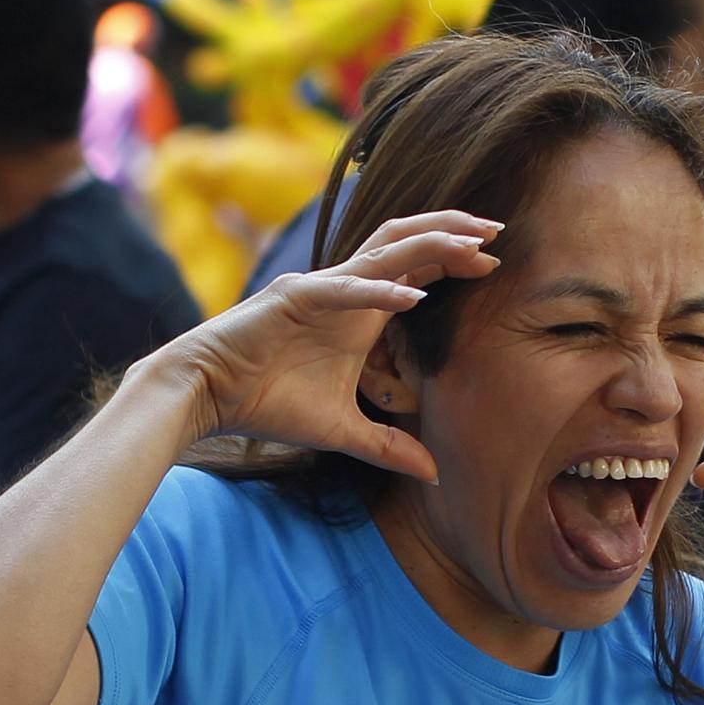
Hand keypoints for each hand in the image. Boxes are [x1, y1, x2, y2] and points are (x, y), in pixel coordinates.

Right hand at [149, 209, 502, 480]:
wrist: (206, 396)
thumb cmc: (267, 403)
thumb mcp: (341, 431)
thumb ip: (388, 448)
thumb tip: (433, 475)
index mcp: (359, 310)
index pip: (415, 269)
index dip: (455, 260)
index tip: (495, 261)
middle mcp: (344, 289)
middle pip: (406, 241)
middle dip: (452, 230)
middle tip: (498, 229)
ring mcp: (319, 289)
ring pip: (383, 251)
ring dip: (430, 244)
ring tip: (472, 244)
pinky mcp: (292, 299)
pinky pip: (343, 290)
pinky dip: (379, 291)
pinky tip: (414, 297)